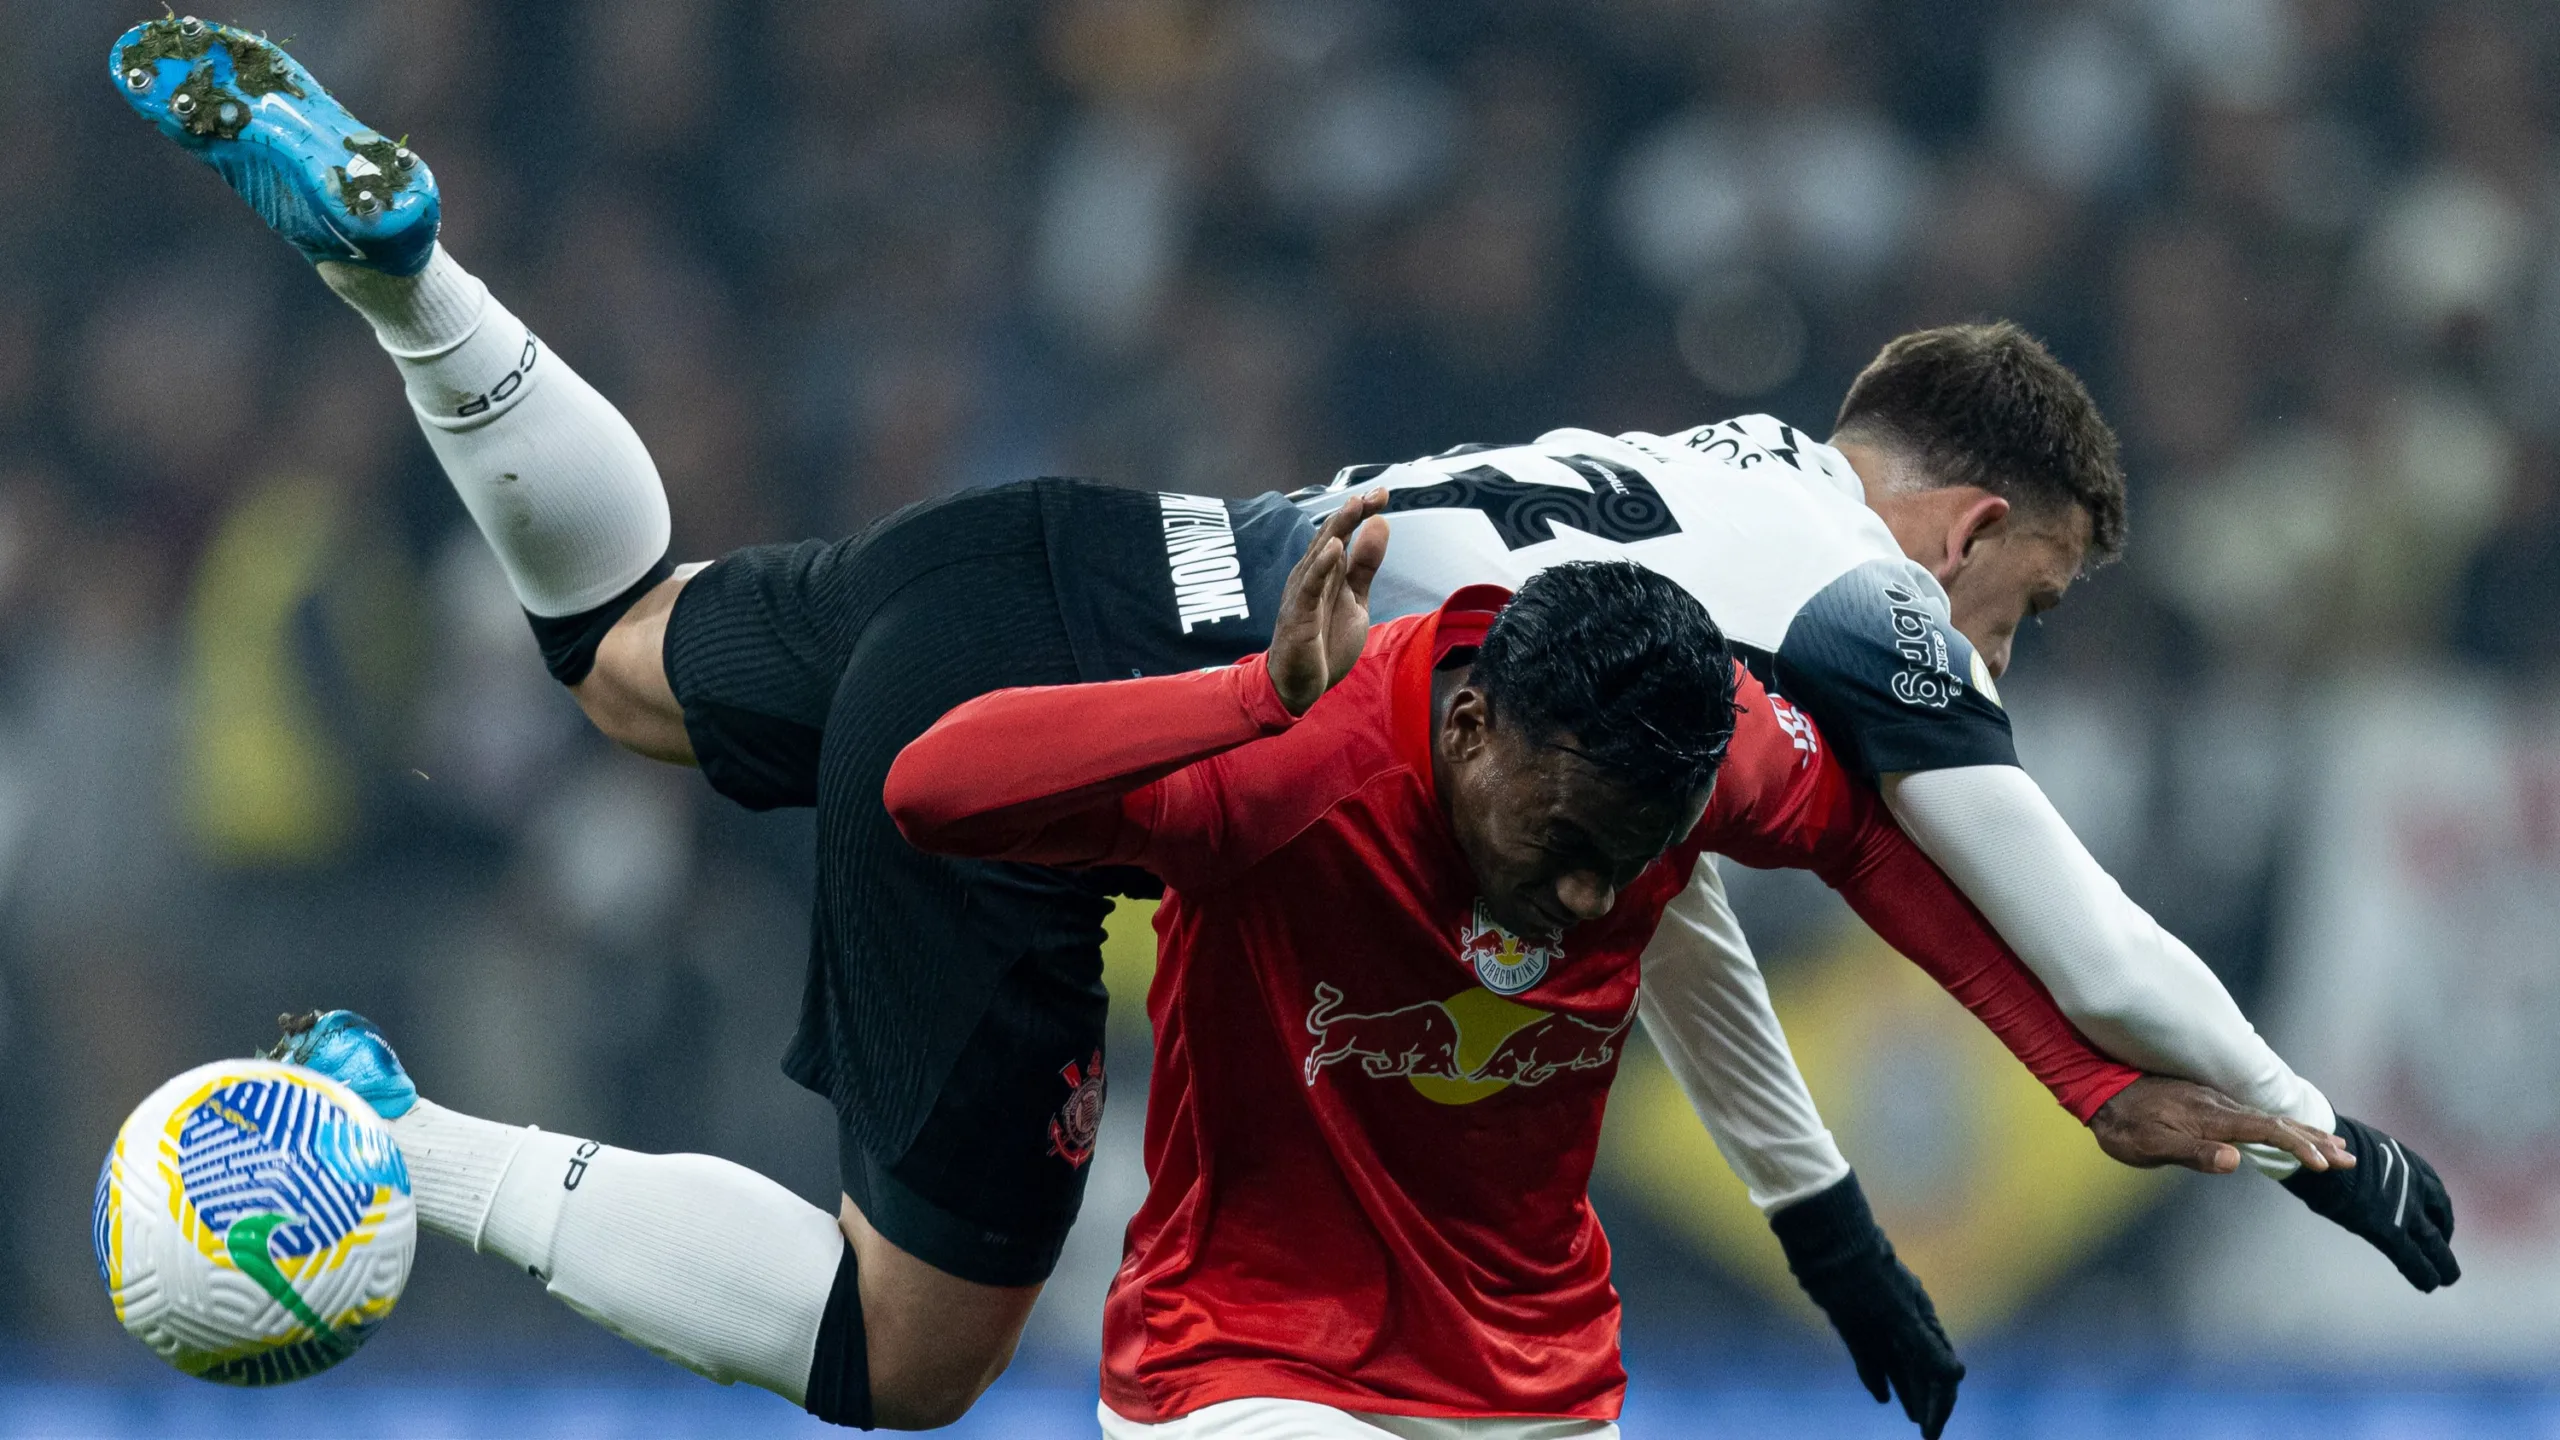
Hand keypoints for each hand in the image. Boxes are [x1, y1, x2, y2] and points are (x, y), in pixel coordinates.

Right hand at [1267, 490, 1388, 714]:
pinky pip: (1309, 585)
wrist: (1299, 686)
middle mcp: (1311, 576)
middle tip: (1374, 495)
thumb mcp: (1355, 600)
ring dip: (1336, 530)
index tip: (1383, 494)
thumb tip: (1380, 524)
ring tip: (1354, 507)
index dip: (1361, 514)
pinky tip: (1333, 547)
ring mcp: (1303, 593)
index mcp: (1326, 571)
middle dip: (1352, 514)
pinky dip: (1320, 565)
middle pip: (1330, 536)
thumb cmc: (1323, 642)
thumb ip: (1365, 566)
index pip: (1343, 534)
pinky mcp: (1298, 614)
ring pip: (1319, 554)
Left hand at [1769, 1174, 1962, 1439]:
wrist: (1827, 1244)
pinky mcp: (1854, 1324)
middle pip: (1923, 1371)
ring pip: (1899, 1366)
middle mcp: (1905, 1323)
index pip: (1940, 1370)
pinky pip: (1871, 1358)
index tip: (1930, 1431)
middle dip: (1928, 1403)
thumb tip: (1957, 1376)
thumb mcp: (1897, 1312)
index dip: (1939, 1403)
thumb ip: (1924, 1345)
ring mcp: (1878, 1323)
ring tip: (1914, 1419)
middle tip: (1927, 1434)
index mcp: (1923, 1318)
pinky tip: (1881, 1397)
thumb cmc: (1865, 1275)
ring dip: (1908, 1392)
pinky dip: (1877, 1377)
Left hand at [2089, 1076, 2352, 1174]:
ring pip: (2267, 1117)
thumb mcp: (2151, 1146)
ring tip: (2334, 1145)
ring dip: (2302, 1132)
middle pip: (2276, 1122)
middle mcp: (2219, 1106)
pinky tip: (2287, 1130)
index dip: (2297, 1145)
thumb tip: (2234, 1161)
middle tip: (2348, 1157)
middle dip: (2313, 1139)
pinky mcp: (2207, 1104)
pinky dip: (2279, 1125)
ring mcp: (2214, 1103)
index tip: (2324, 1162)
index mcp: (2212, 1116)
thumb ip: (2192, 1153)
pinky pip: (2253, 1115)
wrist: (2099, 1092)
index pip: (2265, 1131)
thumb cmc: (2123, 1126)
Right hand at [2282, 1114, 2459, 1291]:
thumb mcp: (2361, 1150)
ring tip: (2446, 1278)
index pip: (2434, 1195)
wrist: (2319, 1150)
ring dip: (2443, 1263)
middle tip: (2446, 1254)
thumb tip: (2354, 1175)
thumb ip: (2372, 1168)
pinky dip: (2424, 1274)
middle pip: (2440, 1219)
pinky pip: (2413, 1258)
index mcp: (2410, 1165)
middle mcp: (2416, 1187)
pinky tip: (2429, 1284)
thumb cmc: (2327, 1145)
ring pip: (2434, 1243)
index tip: (2437, 1225)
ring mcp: (2405, 1208)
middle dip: (2444, 1238)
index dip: (2438, 1214)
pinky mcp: (2389, 1229)